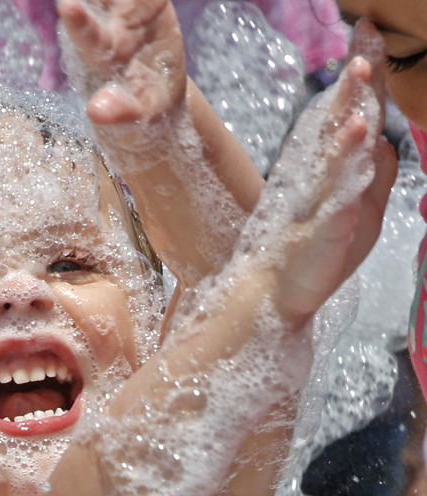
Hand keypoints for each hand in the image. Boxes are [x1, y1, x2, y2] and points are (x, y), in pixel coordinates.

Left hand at [58, 0, 184, 128]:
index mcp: (101, 55)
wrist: (155, 97)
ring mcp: (126, 10)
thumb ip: (119, 112)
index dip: (79, 21)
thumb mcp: (138, 119)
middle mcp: (107, 24)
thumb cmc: (141, 114)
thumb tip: (96, 112)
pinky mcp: (148, 2)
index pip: (87, 34)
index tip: (67, 6)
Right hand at [253, 20, 395, 326]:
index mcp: (336, 175)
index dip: (364, 79)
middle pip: (347, 119)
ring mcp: (321, 199)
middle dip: (358, 77)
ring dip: (351, 105)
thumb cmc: (314, 258)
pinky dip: (347, 159)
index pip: (355, 117)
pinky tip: (359, 133)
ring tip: (360, 69)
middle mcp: (326, 179)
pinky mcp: (321, 224)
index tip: (366, 36)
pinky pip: (339, 187)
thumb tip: (387, 144)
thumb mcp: (359, 215)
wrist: (275, 296)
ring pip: (340, 146)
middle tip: (363, 34)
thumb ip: (373, 178)